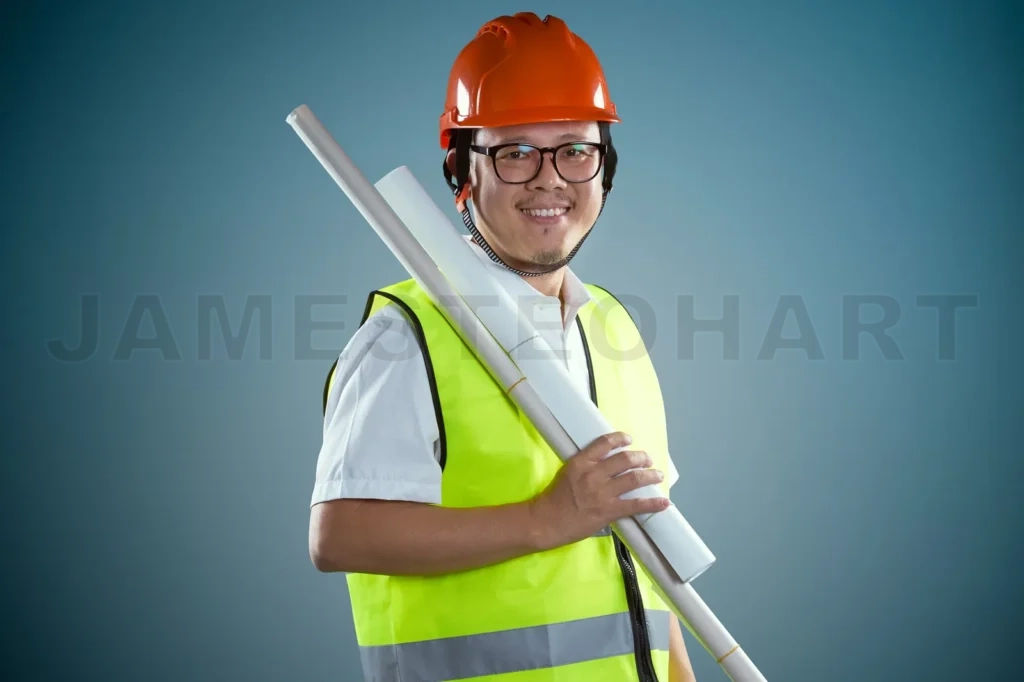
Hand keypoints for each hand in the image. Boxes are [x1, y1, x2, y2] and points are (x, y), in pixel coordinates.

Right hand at [529, 431, 670, 549]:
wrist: (546, 521)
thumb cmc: (554, 499)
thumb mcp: (567, 473)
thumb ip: (586, 466)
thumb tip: (605, 464)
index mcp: (581, 462)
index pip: (604, 443)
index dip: (620, 439)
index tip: (629, 439)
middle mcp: (593, 474)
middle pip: (624, 460)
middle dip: (640, 458)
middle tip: (647, 459)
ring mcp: (602, 493)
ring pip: (633, 479)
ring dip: (650, 476)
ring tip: (658, 475)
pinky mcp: (608, 510)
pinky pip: (635, 505)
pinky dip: (652, 503)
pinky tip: (663, 502)